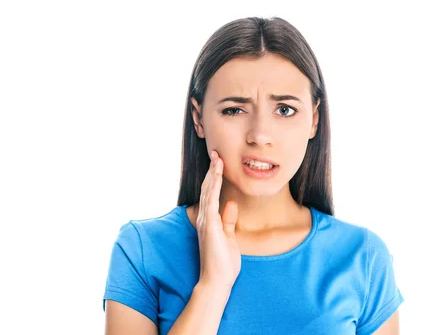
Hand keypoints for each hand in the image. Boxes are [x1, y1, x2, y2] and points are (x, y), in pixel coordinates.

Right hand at [196, 150, 240, 291]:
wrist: (217, 281)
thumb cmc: (223, 263)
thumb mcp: (229, 237)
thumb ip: (229, 220)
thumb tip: (231, 204)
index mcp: (209, 220)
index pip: (211, 193)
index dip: (214, 177)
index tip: (219, 162)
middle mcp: (203, 218)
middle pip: (207, 188)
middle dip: (212, 170)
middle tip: (216, 153)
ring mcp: (205, 221)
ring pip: (207, 191)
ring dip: (212, 173)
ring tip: (217, 157)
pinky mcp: (209, 226)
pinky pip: (211, 201)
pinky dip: (213, 186)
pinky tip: (217, 174)